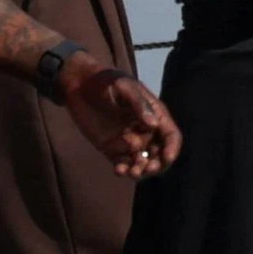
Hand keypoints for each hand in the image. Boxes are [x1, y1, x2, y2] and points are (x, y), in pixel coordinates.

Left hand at [59, 59, 181, 178]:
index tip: (167, 158)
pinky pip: (122, 163)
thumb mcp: (123, 87)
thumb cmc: (105, 81)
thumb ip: (138, 104)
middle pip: (158, 153)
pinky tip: (118, 170)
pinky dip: (123, 170)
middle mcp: (145, 130)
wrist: (80, 86)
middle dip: (157, 164)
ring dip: (140, 170)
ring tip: (130, 172)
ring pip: (141, 162)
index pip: (170, 134)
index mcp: (154, 114)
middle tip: (146, 169)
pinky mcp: (111, 148)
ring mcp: (128, 140)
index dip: (172, 147)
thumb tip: (154, 124)